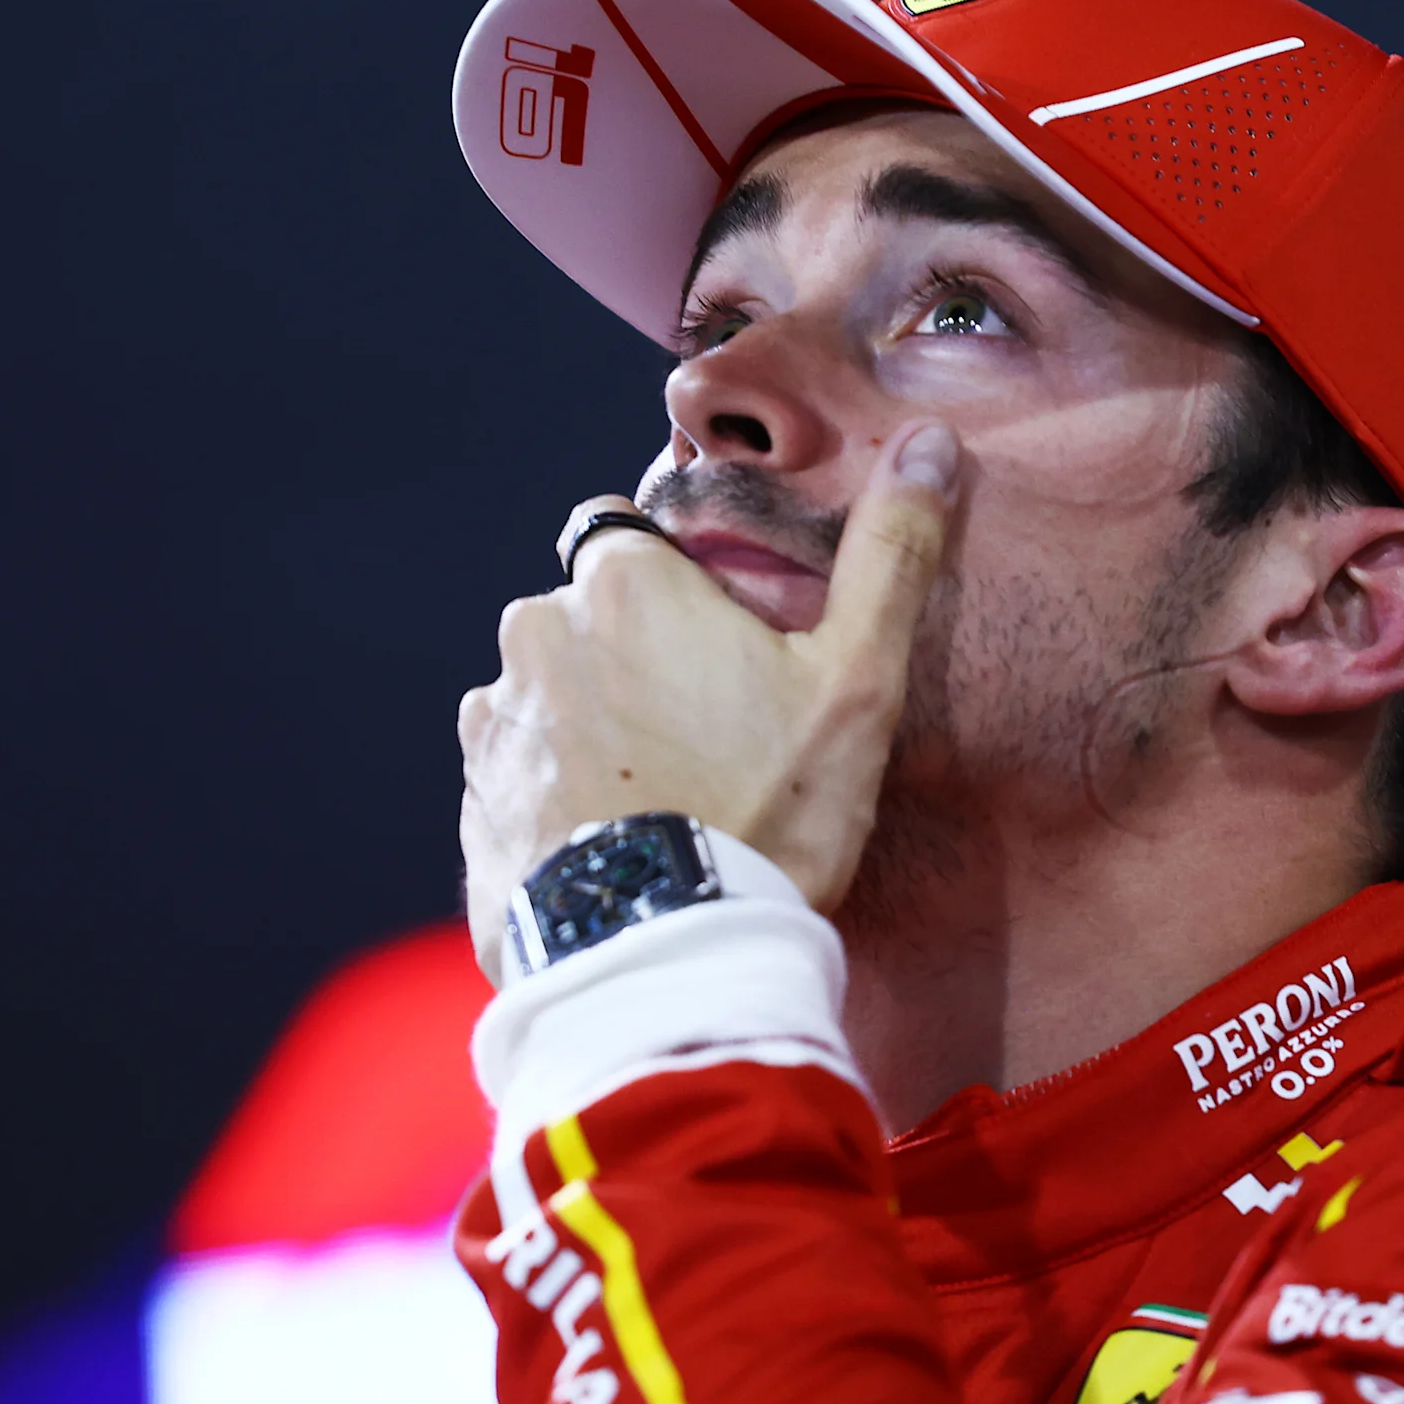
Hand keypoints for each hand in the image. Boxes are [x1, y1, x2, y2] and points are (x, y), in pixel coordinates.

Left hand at [459, 425, 960, 980]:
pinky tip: (621, 847)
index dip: (677, 591)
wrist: (668, 961)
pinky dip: (560, 803)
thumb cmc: (768, 815)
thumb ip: (890, 555)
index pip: (630, 537)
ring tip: (665, 806)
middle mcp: (535, 633)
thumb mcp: (856, 684)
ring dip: (592, 732)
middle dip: (633, 663)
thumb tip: (929, 442)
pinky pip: (521, 781)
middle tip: (708, 743)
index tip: (720, 655)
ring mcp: (493, 724)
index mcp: (621, 582)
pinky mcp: (474, 807)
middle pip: (588, 621)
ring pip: (550, 699)